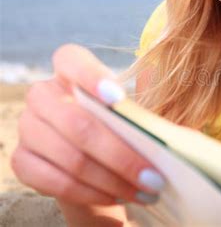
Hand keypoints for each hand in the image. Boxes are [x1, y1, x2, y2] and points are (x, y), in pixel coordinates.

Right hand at [11, 44, 164, 205]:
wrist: (97, 163)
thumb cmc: (120, 129)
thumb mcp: (132, 113)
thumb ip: (139, 107)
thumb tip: (161, 92)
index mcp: (69, 72)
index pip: (70, 60)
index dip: (92, 77)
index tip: (119, 98)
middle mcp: (43, 95)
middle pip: (77, 123)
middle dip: (120, 155)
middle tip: (154, 176)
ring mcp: (28, 128)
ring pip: (71, 158)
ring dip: (112, 180)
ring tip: (144, 191)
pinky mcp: (22, 161)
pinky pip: (57, 181)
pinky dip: (92, 193)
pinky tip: (117, 196)